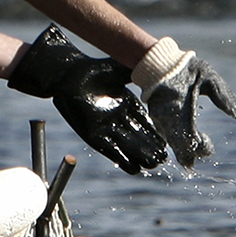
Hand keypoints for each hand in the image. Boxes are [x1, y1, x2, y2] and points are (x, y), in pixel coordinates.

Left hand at [8, 25, 166, 173]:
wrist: (69, 75)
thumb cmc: (92, 70)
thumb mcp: (118, 70)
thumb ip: (135, 72)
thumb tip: (156, 68)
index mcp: (126, 104)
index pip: (145, 122)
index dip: (155, 133)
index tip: (167, 143)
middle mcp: (118, 118)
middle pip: (138, 137)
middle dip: (151, 147)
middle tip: (164, 158)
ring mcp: (106, 127)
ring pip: (127, 145)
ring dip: (140, 155)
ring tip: (154, 164)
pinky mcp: (93, 134)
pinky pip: (110, 149)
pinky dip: (122, 159)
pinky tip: (134, 168)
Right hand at [132, 38, 235, 167]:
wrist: (156, 62)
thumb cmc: (185, 68)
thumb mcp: (209, 77)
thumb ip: (225, 97)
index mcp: (181, 110)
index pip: (191, 140)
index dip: (202, 148)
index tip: (210, 146)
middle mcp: (167, 119)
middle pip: (179, 149)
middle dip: (192, 156)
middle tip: (203, 154)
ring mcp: (159, 120)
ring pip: (172, 144)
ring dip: (184, 150)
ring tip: (196, 150)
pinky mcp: (156, 118)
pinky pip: (167, 137)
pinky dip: (177, 142)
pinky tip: (186, 141)